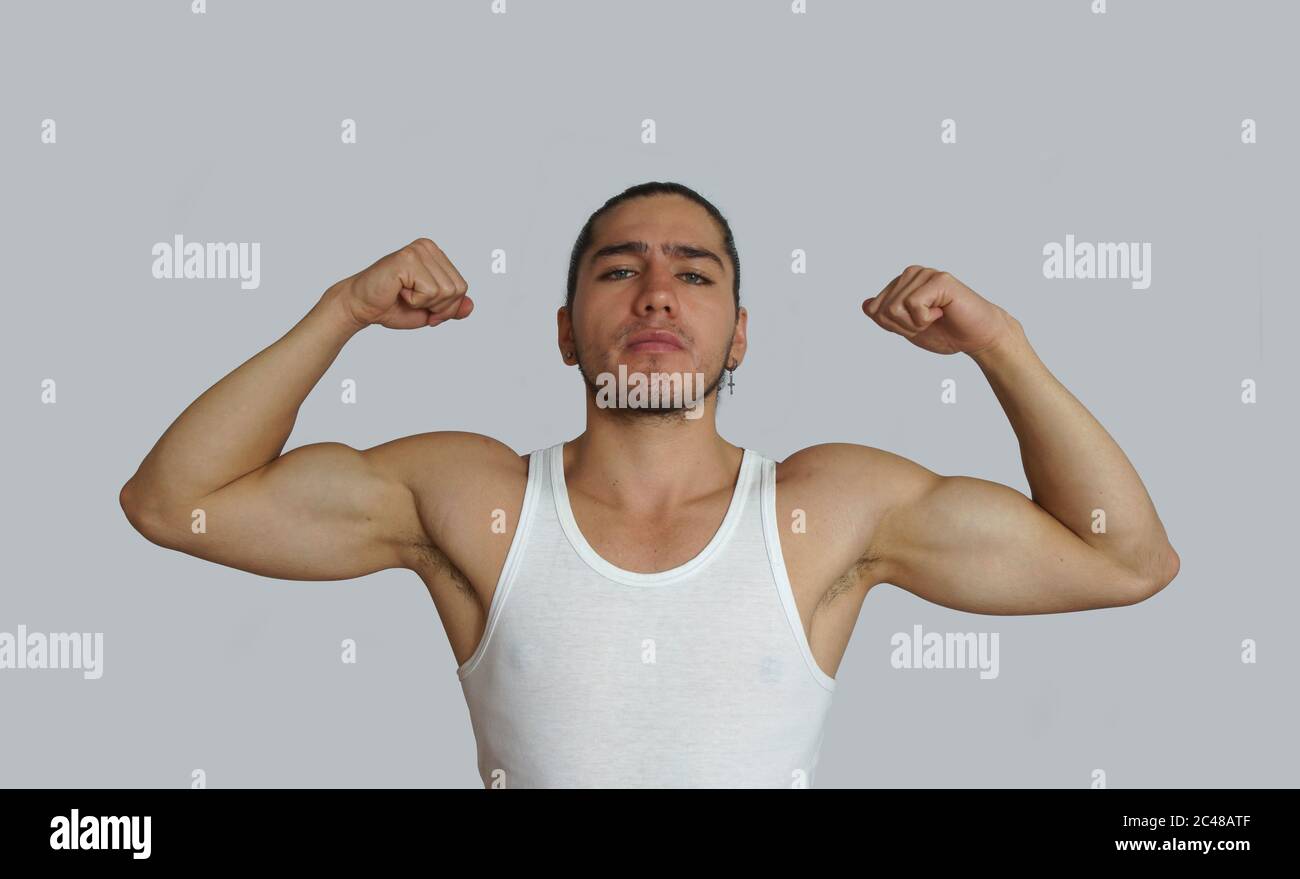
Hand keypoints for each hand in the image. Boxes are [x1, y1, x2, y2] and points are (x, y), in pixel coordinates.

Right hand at [329, 238, 474, 329]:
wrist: (361, 307)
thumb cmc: (391, 306)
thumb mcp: (430, 310)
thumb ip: (451, 307)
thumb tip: (471, 306)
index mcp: (435, 254)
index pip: (462, 287)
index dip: (446, 307)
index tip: (425, 307)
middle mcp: (428, 247)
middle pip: (458, 289)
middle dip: (439, 307)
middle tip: (413, 302)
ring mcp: (418, 250)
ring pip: (446, 291)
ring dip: (425, 303)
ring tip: (404, 294)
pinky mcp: (407, 259)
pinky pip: (430, 291)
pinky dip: (415, 300)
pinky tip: (398, 290)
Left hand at [862, 265, 1013, 355]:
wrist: (978, 338)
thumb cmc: (946, 333)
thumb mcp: (908, 329)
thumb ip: (886, 318)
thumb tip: (867, 305)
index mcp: (901, 284)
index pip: (873, 310)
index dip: (893, 327)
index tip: (916, 325)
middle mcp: (911, 274)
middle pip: (882, 310)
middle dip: (904, 326)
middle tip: (929, 322)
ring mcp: (925, 274)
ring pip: (895, 308)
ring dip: (916, 323)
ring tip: (937, 316)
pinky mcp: (939, 279)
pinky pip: (913, 304)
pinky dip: (926, 318)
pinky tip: (943, 311)